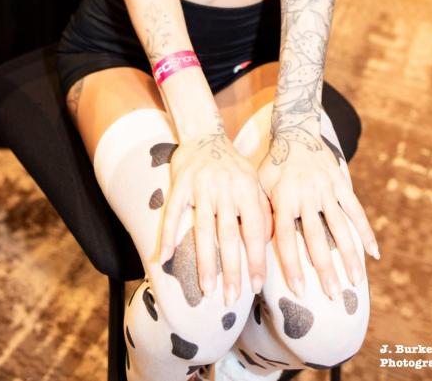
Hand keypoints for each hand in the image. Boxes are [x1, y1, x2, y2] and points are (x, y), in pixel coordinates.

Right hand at [159, 128, 272, 303]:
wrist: (204, 133)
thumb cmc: (232, 165)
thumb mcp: (254, 181)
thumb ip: (263, 209)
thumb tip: (268, 243)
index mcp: (247, 188)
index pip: (254, 230)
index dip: (255, 259)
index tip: (256, 287)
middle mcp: (225, 187)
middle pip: (229, 235)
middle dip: (231, 270)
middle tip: (231, 298)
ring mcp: (201, 186)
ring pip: (203, 229)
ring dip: (205, 262)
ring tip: (206, 289)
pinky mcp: (180, 184)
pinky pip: (172, 213)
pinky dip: (167, 235)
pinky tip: (162, 258)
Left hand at [258, 141, 378, 301]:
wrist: (296, 129)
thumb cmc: (273, 163)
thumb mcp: (260, 184)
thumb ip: (262, 212)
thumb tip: (258, 246)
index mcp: (284, 197)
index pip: (286, 238)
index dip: (292, 266)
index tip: (299, 291)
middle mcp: (307, 195)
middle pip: (317, 238)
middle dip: (325, 269)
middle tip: (333, 296)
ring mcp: (327, 189)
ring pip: (340, 228)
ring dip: (349, 256)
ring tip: (355, 282)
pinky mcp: (341, 183)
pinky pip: (356, 210)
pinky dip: (366, 232)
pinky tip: (374, 253)